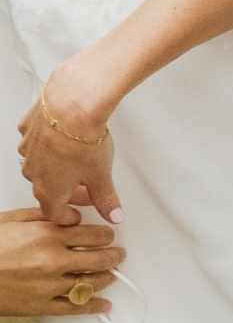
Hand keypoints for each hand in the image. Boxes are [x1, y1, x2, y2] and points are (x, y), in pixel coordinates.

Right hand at [0, 208, 123, 317]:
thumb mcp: (8, 220)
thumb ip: (41, 216)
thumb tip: (68, 214)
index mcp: (46, 236)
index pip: (94, 235)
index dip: (106, 235)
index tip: (108, 236)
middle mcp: (52, 260)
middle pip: (100, 259)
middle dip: (113, 256)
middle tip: (118, 255)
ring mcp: (49, 285)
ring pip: (92, 283)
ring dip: (106, 279)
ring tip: (111, 275)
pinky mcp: (40, 305)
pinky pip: (75, 308)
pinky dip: (93, 307)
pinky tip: (103, 304)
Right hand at [17, 65, 121, 224]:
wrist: (71, 105)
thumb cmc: (82, 139)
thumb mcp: (102, 176)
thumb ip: (107, 199)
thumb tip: (113, 214)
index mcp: (49, 189)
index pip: (54, 213)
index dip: (68, 217)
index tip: (77, 215)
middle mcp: (33, 171)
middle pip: (48, 189)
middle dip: (68, 192)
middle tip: (86, 190)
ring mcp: (28, 149)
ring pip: (41, 166)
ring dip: (58, 169)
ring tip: (79, 162)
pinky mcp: (28, 130)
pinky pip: (37, 143)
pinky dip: (49, 145)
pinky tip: (64, 140)